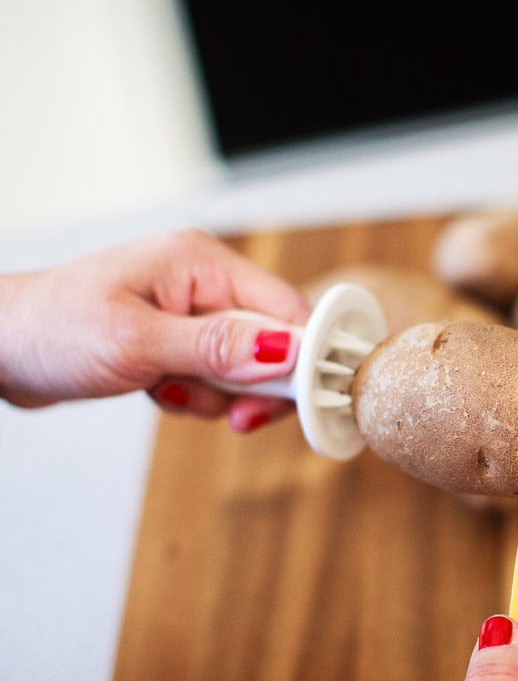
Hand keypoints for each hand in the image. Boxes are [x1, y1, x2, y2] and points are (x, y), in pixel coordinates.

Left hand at [0, 229, 310, 430]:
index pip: (286, 308)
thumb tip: (285, 351)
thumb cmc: (50, 328)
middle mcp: (204, 280)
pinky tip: (161, 391)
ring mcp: (191, 309)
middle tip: (235, 418)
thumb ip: (215, 348)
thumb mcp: (136, 342)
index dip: (302, 356)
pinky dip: (197, 395)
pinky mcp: (179, 337)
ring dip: (218, 394)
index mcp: (201, 261)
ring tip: (170, 393)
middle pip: (272, 340)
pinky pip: (216, 375)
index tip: (303, 401)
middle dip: (254, 384)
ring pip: (245, 366)